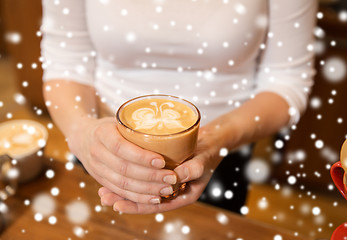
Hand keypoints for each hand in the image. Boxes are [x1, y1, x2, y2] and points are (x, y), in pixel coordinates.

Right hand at [67, 117, 177, 204]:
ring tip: (167, 189)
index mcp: (102, 133)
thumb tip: (170, 131)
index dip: (141, 157)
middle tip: (172, 178)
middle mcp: (97, 152)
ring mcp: (96, 169)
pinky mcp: (101, 181)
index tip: (162, 161)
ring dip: (147, 190)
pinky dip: (138, 198)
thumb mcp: (120, 120)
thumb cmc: (111, 126)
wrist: (82, 137)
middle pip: (124, 169)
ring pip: (122, 184)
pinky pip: (120, 192)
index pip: (121, 147)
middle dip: (150, 176)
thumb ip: (139, 126)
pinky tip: (154, 198)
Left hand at [98, 128, 222, 213]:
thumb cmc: (207, 153)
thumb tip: (176, 176)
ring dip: (122, 191)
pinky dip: (130, 180)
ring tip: (102, 191)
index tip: (117, 204)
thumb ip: (193, 169)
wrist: (209, 143)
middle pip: (145, 201)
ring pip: (141, 192)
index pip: (155, 206)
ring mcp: (165, 184)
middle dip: (124, 199)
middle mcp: (172, 193)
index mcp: (183, 196)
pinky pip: (143, 181)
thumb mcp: (203, 161)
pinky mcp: (161, 174)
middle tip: (104, 196)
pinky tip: (114, 175)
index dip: (136, 206)